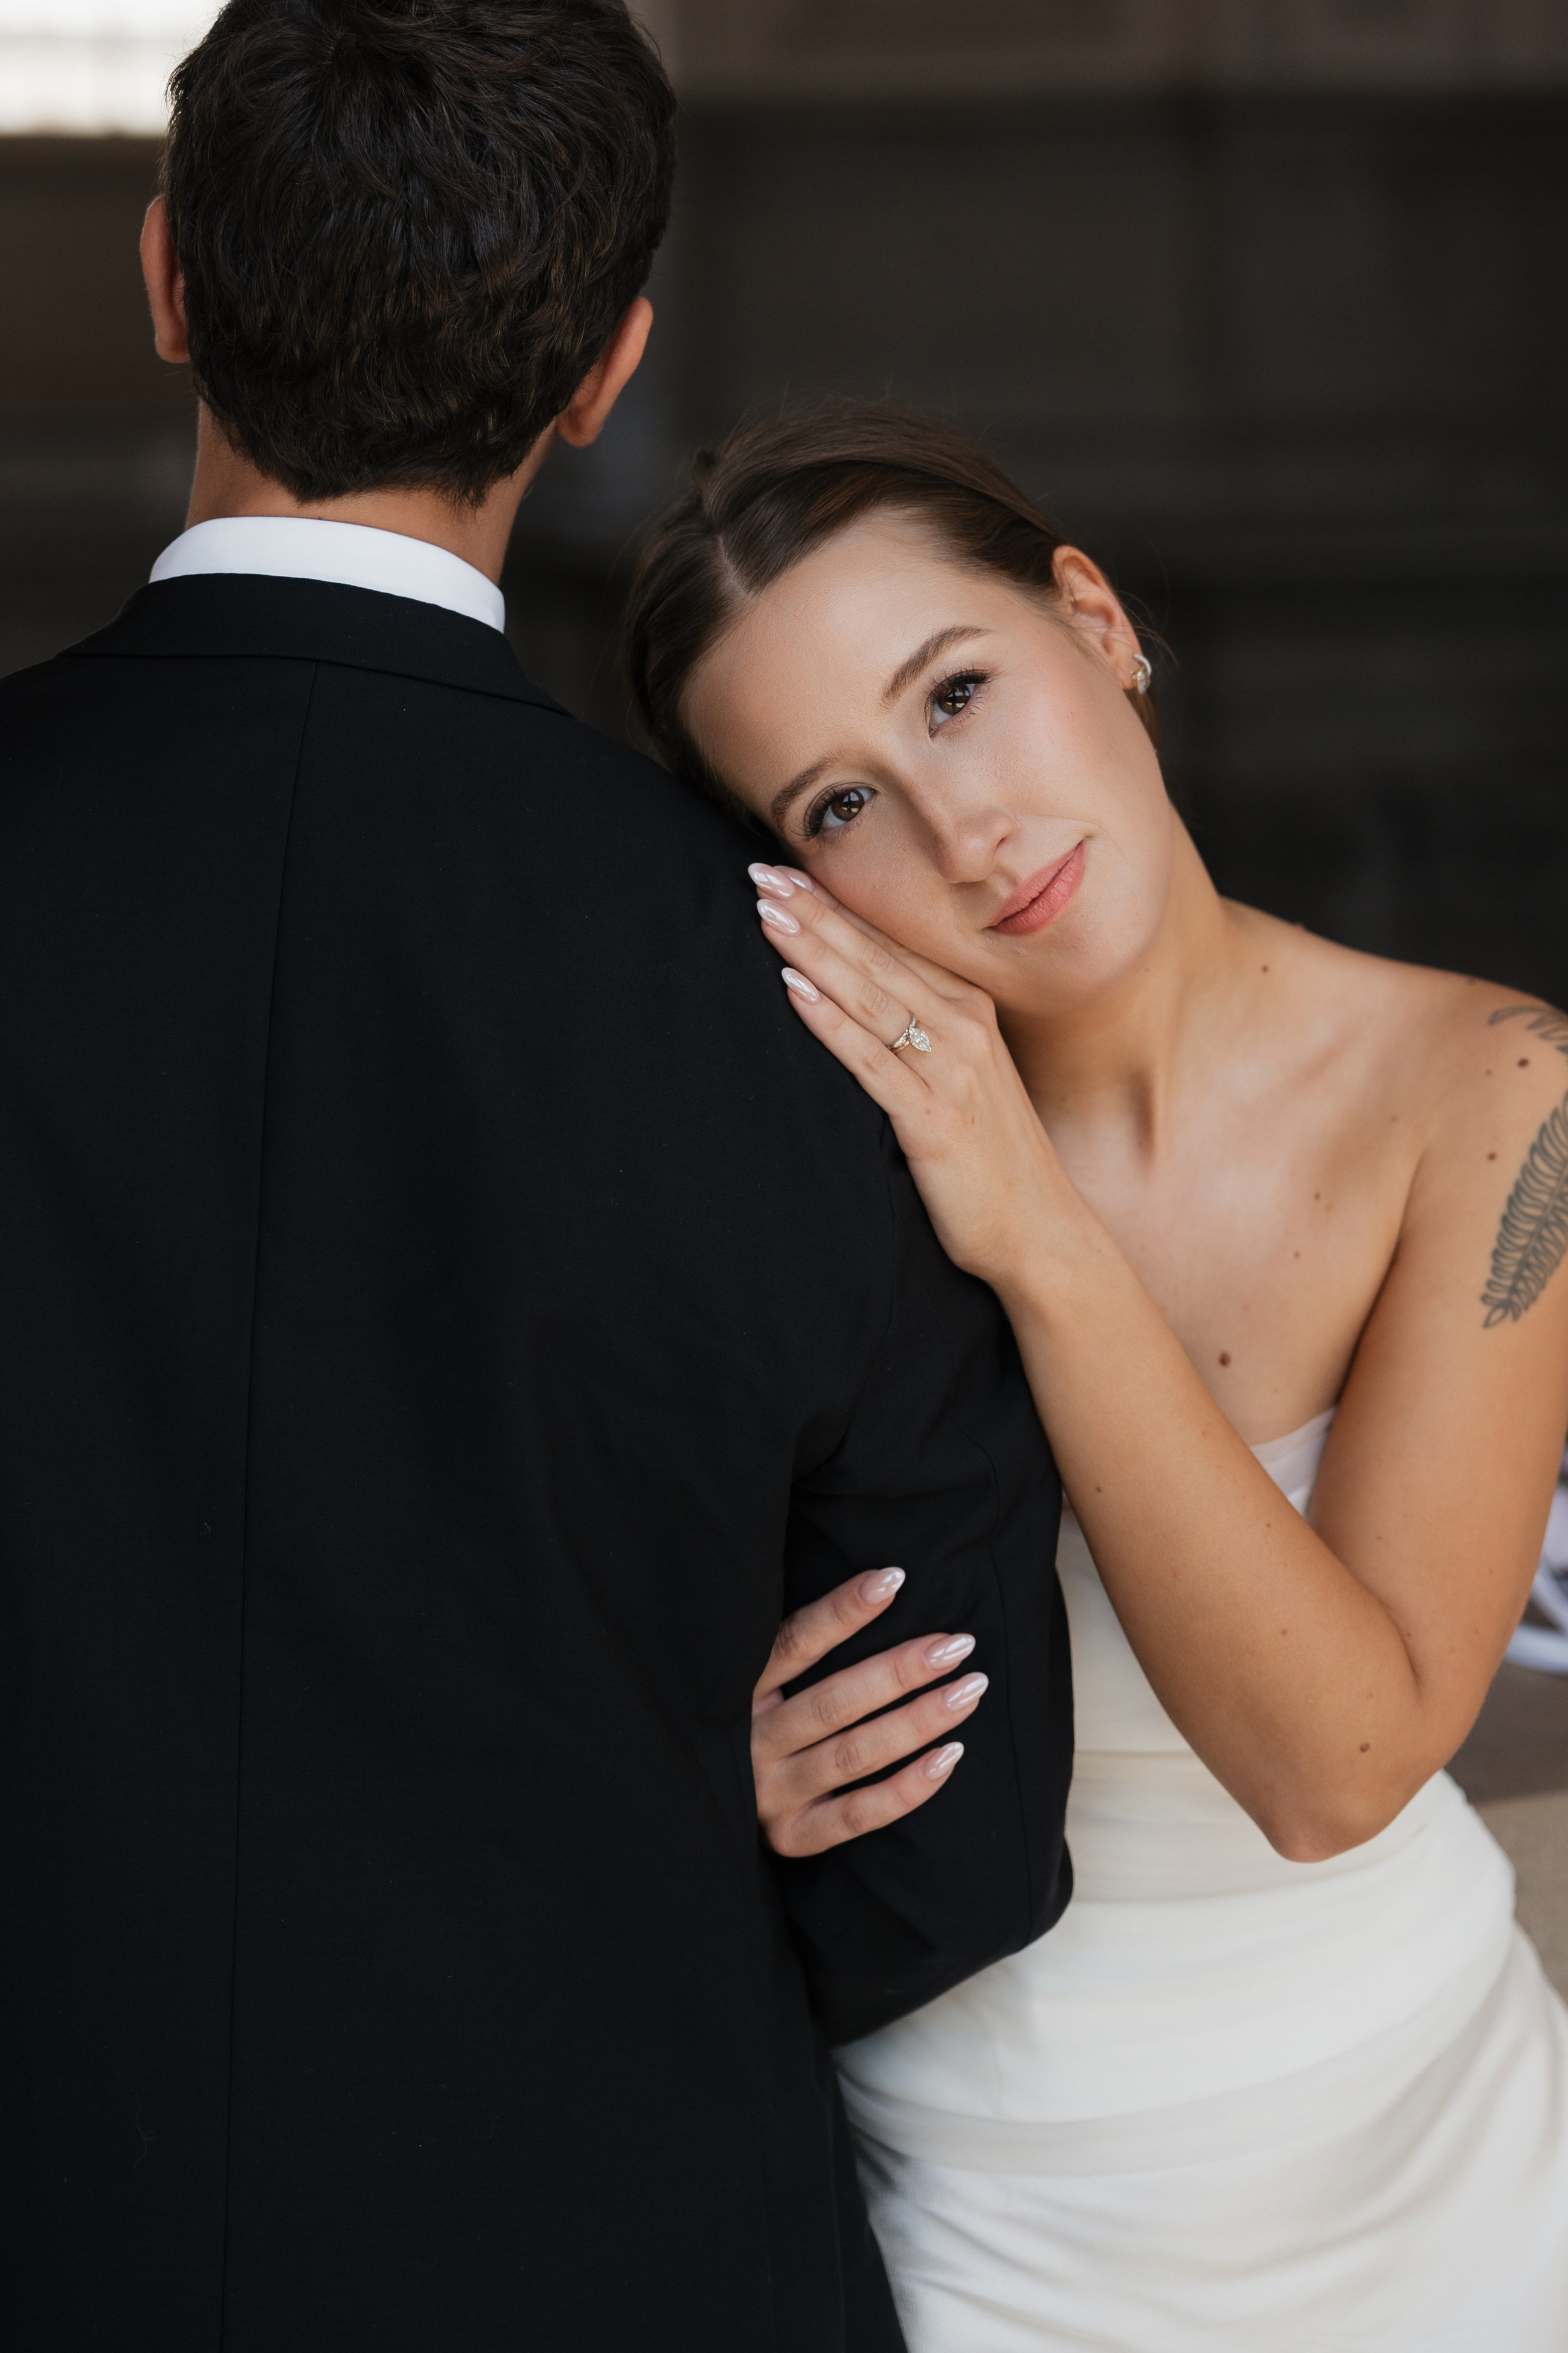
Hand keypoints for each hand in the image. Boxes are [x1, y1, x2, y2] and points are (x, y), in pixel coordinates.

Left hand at [748, 863, 1074, 1295]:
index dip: (837, 906)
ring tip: (767, 915)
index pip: (891, 945)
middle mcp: (963, 1028)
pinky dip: (830, 1023)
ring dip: (815, 952)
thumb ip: (923, 1033)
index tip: (787, 872)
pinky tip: (793, 991)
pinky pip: (872, 1061)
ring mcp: (950, 1071)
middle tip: (761, 874)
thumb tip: (866, 999)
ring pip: (869, 997)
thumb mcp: (965, 1078)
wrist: (1041, 1230)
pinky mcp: (933, 1119)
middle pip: (874, 959)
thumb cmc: (993, 1157)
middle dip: (815, 914)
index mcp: (969, 1011)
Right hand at [751, 1567, 987, 1857]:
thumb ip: (798, 1647)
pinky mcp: (792, 1836)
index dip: (842, 1611)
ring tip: (969, 1690)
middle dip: (902, 1670)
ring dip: (918, 1721)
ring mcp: (770, 1793)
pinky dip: (907, 1788)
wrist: (714, 1809)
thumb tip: (881, 1585)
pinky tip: (949, 1755)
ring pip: (854, 1754)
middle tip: (959, 1645)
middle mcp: (752, 1742)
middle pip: (835, 1702)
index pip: (795, 1643)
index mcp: (741, 1690)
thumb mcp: (762, 1679)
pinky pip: (859, 1814)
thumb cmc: (760, 1721)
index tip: (894, 1579)